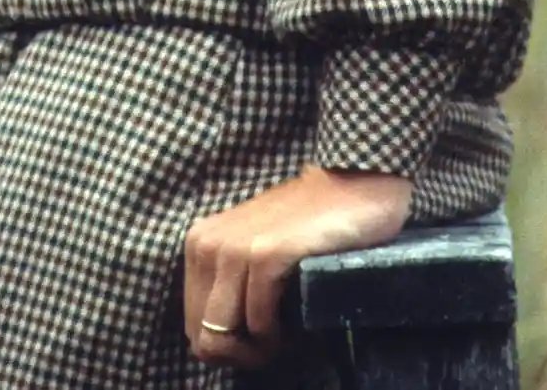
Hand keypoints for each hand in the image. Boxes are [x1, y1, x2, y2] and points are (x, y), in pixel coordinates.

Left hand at [183, 163, 410, 368]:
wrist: (353, 193)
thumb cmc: (304, 229)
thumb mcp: (249, 250)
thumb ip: (226, 287)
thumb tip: (214, 345)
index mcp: (198, 243)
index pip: (193, 328)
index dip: (229, 347)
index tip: (261, 338)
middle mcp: (206, 243)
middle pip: (204, 339)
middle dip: (241, 353)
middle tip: (275, 343)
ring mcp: (234, 247)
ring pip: (222, 339)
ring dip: (259, 349)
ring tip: (287, 333)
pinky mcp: (266, 254)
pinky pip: (258, 324)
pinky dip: (279, 336)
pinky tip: (298, 323)